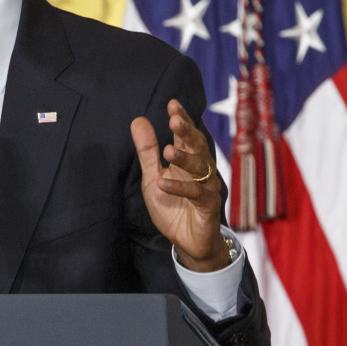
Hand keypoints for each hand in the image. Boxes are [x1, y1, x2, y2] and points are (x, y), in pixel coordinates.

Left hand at [130, 99, 228, 271]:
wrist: (187, 241)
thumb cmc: (172, 205)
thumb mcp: (152, 177)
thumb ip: (147, 151)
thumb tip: (138, 119)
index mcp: (187, 160)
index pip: (186, 135)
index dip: (182, 120)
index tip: (173, 104)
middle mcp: (201, 170)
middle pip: (198, 146)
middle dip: (187, 132)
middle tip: (174, 120)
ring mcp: (207, 187)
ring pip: (200, 168)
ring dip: (184, 158)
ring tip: (167, 150)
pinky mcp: (208, 206)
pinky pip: (196, 194)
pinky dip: (180, 187)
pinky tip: (164, 183)